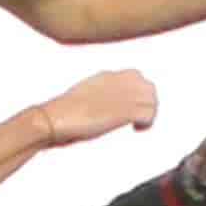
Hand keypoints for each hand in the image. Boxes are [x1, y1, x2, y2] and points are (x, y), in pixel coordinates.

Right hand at [31, 70, 157, 147]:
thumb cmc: (59, 114)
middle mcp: (116, 82)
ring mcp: (121, 96)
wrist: (53, 118)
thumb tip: (94, 108)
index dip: (137, 91)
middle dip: (147, 101)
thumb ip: (93, 98)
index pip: (134, 75)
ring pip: (152, 98)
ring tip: (138, 125)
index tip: (130, 105)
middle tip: (138, 117)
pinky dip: (147, 123)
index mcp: (104, 76)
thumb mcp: (79, 97)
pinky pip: (149, 113)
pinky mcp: (123, 111)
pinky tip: (136, 129)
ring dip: (149, 112)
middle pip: (147, 85)